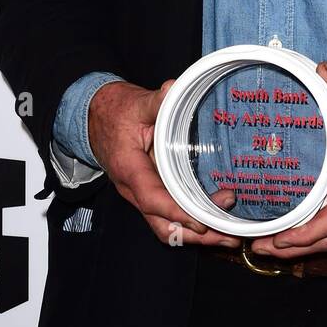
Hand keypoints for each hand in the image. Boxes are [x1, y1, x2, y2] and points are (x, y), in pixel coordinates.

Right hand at [87, 79, 239, 248]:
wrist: (96, 118)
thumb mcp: (135, 104)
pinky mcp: (151, 194)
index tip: (202, 221)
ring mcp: (142, 195)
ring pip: (166, 227)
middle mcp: (134, 190)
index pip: (152, 199)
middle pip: (163, 225)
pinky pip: (169, 218)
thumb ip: (155, 101)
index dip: (177, 213)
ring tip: (228, 235)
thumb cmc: (115, 112)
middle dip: (196, 235)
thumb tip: (172, 90)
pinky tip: (215, 220)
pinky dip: (190, 223)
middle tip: (230, 236)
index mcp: (129, 169)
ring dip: (197, 234)